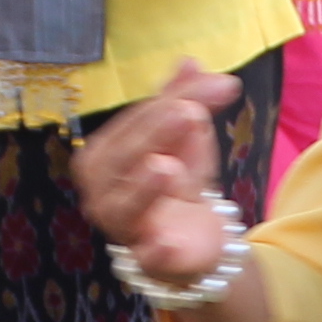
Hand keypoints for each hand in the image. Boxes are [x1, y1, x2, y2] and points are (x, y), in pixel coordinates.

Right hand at [74, 64, 244, 279]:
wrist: (189, 236)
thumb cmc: (177, 179)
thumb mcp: (185, 135)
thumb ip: (185, 99)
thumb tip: (190, 60)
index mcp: (102, 155)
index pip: (135, 121)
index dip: (173, 100)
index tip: (221, 86)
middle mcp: (101, 191)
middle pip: (124, 157)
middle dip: (156, 133)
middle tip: (191, 112)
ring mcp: (121, 228)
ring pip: (125, 206)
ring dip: (145, 187)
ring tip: (166, 166)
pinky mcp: (148, 261)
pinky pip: (146, 257)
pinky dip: (154, 251)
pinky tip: (164, 242)